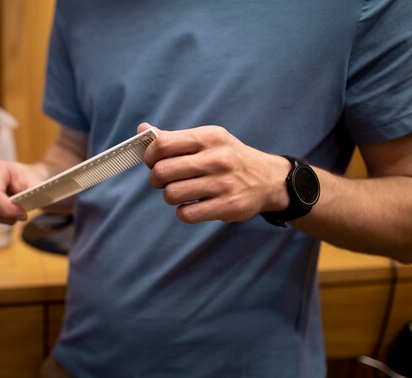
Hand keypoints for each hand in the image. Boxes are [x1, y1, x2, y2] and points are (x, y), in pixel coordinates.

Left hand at [141, 123, 289, 222]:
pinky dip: (183, 212)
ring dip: (170, 197)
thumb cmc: (228, 158)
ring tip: (180, 193)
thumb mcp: (207, 140)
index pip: (162, 144)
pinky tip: (192, 206)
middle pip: (162, 172)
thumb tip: (142, 129)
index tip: (153, 162)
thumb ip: (174, 138)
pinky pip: (187, 214)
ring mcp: (223, 183)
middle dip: (156, 179)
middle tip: (164, 181)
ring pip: (172, 194)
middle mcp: (216, 158)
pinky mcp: (228, 206)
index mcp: (208, 137)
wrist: (268, 179)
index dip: (150, 156)